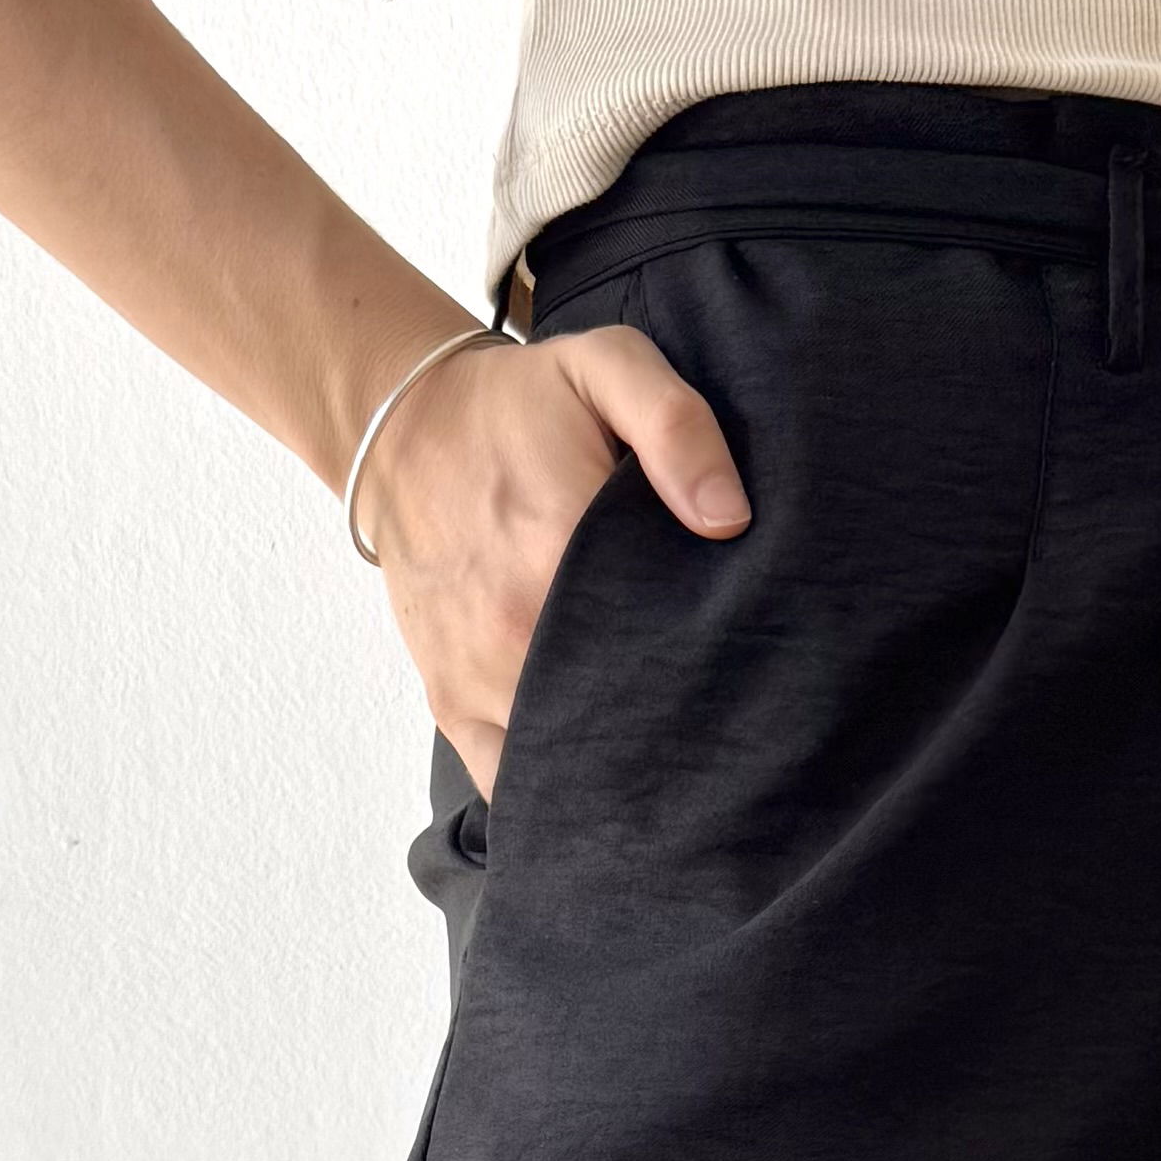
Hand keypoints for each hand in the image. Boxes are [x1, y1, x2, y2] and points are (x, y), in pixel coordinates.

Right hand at [357, 318, 747, 787]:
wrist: (403, 429)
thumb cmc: (521, 405)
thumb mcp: (607, 369)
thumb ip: (677, 427)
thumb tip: (729, 519)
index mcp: (558, 550)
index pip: (663, 649)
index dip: (717, 670)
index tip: (757, 676)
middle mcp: (512, 628)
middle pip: (622, 716)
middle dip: (679, 728)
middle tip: (729, 726)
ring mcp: (476, 676)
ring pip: (567, 762)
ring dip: (621, 768)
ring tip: (676, 760)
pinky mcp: (450, 702)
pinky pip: (508, 782)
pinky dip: (555, 791)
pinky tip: (603, 783)